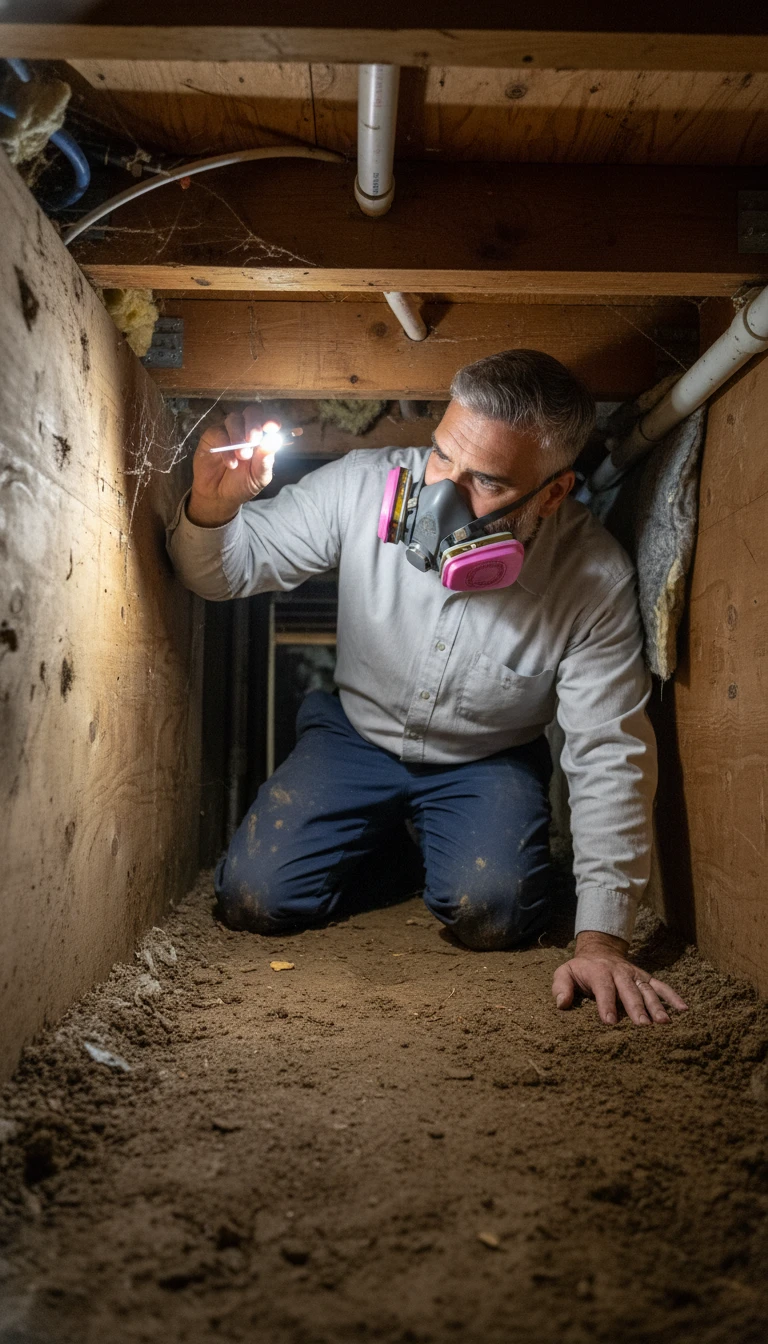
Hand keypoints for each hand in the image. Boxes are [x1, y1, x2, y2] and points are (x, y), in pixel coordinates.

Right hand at [187, 406, 277, 527]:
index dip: (271, 420)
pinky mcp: (212, 436)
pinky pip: (219, 433)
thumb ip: (265, 460)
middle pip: (251, 412)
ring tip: (242, 456)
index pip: (268, 421)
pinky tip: (231, 463)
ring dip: (238, 436)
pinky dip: (225, 447)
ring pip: (233, 419)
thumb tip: (275, 441)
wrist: (219, 496)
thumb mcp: (258, 477)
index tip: (272, 427)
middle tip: (253, 440)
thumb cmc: (242, 485)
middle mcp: (246, 429)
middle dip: (254, 424)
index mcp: (262, 437)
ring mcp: (228, 430)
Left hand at [552, 930, 688, 1026]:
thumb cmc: (581, 969)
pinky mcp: (646, 978)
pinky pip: (662, 986)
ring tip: (664, 1023)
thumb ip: (561, 986)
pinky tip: (684, 1010)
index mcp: (599, 972)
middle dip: (636, 1008)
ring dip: (656, 1006)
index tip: (610, 1022)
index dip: (606, 1004)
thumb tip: (562, 1003)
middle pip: (629, 990)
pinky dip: (673, 997)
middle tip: (643, 1027)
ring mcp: (635, 975)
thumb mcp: (565, 973)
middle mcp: (620, 973)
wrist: (599, 950)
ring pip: (647, 990)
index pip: (604, 988)